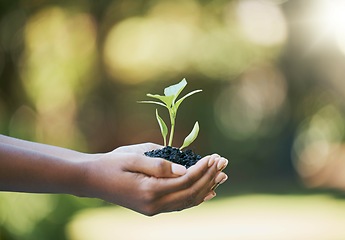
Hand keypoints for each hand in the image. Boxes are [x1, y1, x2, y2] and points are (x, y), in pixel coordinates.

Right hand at [81, 147, 227, 215]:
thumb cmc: (111, 163)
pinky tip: (207, 191)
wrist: (92, 180)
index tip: (215, 156)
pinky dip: (195, 197)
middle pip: (191, 193)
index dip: (202, 169)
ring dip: (206, 188)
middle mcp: (154, 205)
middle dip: (209, 177)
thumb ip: (159, 164)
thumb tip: (185, 169)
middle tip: (223, 162)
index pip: (185, 181)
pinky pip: (179, 205)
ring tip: (222, 176)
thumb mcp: (133, 157)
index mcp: (149, 190)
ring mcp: (153, 209)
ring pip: (188, 201)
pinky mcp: (153, 208)